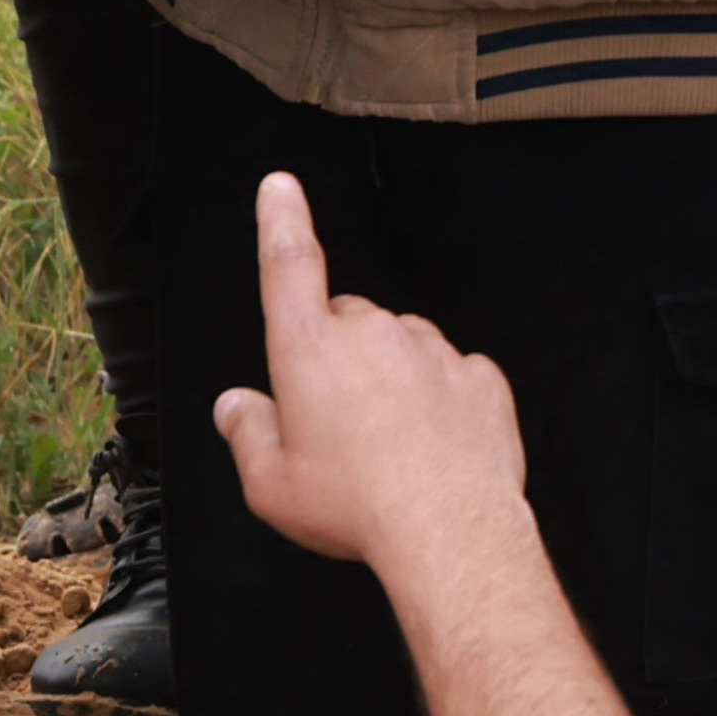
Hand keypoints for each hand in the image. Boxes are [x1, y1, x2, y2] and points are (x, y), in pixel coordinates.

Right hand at [212, 168, 545, 594]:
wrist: (448, 530)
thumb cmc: (355, 506)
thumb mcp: (271, 486)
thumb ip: (247, 434)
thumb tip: (237, 407)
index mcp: (310, 349)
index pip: (289, 264)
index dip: (281, 220)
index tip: (281, 186)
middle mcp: (373, 334)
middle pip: (346, 324)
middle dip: (338, 359)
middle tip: (338, 427)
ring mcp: (432, 350)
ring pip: (401, 349)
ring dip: (391, 382)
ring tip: (389, 449)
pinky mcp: (479, 375)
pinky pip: (450, 377)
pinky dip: (439, 403)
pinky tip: (432, 448)